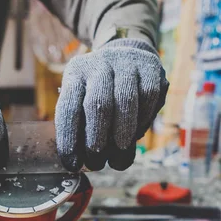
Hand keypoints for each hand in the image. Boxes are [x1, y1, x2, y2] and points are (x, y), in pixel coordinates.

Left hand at [55, 39, 168, 170]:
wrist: (128, 54)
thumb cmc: (100, 90)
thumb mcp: (83, 100)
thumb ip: (82, 127)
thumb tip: (82, 165)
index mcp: (76, 73)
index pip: (68, 107)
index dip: (69, 138)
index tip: (73, 163)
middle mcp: (99, 64)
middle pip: (98, 104)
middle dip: (97, 137)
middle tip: (97, 160)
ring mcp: (126, 63)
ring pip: (125, 100)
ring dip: (123, 132)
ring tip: (119, 152)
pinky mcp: (151, 67)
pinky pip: (148, 96)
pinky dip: (142, 119)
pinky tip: (137, 132)